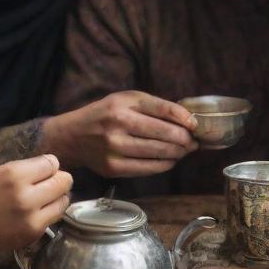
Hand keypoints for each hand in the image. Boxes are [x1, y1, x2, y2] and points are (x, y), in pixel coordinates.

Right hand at [0, 154, 71, 268]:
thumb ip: (25, 170)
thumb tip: (52, 167)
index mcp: (14, 175)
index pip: (52, 163)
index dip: (48, 165)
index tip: (41, 170)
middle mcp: (27, 196)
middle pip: (64, 181)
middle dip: (58, 180)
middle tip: (47, 184)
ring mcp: (31, 218)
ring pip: (63, 201)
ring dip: (57, 198)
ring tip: (42, 199)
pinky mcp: (32, 235)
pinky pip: (53, 219)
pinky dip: (48, 214)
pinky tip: (34, 213)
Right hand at [41, 92, 197, 177]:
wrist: (73, 136)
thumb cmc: (105, 114)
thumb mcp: (126, 100)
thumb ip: (154, 106)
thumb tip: (187, 120)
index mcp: (123, 104)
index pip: (163, 109)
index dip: (184, 118)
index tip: (195, 125)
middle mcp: (118, 124)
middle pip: (164, 134)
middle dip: (185, 139)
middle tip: (193, 141)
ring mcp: (115, 148)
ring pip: (159, 153)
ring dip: (178, 153)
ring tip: (184, 150)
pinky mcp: (114, 167)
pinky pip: (148, 168)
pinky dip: (165, 165)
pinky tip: (170, 160)